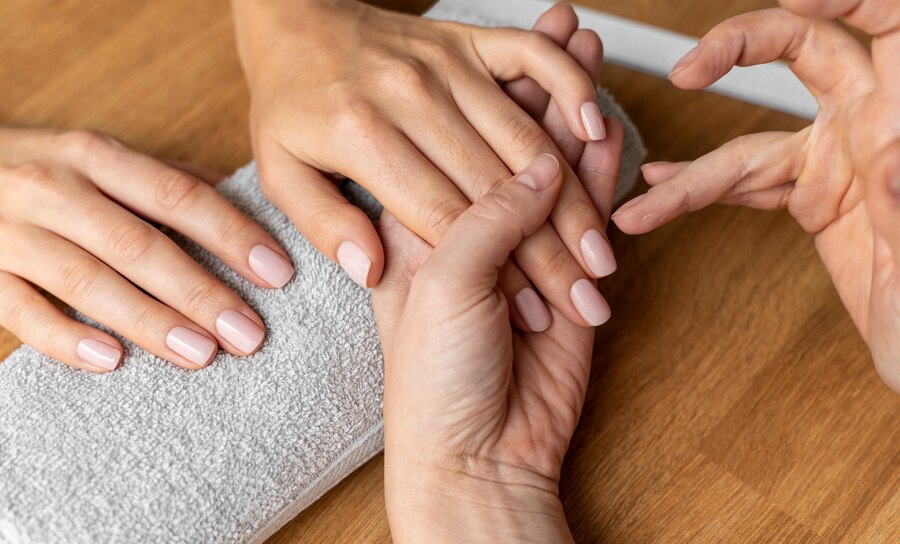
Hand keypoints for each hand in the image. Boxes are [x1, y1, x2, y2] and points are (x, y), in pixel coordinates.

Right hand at [0, 128, 293, 371]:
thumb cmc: (44, 170)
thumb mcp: (100, 157)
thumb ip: (165, 179)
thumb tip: (245, 202)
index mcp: (95, 156)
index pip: (178, 196)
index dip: (232, 235)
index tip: (278, 274)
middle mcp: (53, 189)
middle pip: (138, 246)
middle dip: (200, 292)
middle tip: (250, 334)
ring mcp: (9, 232)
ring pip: (87, 282)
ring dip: (149, 321)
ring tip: (202, 354)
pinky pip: (21, 312)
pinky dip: (66, 339)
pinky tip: (112, 361)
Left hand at [232, 0, 615, 329]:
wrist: (295, 21)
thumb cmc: (290, 104)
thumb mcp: (281, 174)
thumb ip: (325, 224)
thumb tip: (369, 265)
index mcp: (364, 138)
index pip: (446, 217)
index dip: (497, 267)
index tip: (537, 308)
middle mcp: (411, 99)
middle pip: (497, 187)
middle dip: (549, 246)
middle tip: (587, 293)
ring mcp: (443, 65)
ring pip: (523, 139)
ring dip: (570, 195)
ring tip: (600, 245)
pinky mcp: (466, 41)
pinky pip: (528, 58)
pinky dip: (568, 85)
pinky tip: (595, 127)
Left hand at [374, 23, 623, 531]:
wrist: (469, 458)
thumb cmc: (428, 384)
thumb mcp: (438, 295)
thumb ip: (483, 227)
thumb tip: (539, 176)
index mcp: (413, 225)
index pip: (456, 144)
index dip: (496, 96)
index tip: (521, 46)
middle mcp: (462, 226)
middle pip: (504, 139)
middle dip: (542, 85)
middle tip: (570, 26)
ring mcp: (512, 247)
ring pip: (545, 162)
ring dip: (571, 106)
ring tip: (588, 44)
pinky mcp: (557, 273)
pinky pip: (580, 207)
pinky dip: (598, 164)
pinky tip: (605, 117)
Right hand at [612, 3, 899, 390]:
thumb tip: (885, 155)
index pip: (889, 23)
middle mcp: (874, 132)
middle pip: (806, 53)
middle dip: (741, 48)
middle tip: (689, 69)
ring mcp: (841, 164)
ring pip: (752, 141)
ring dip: (692, 170)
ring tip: (643, 199)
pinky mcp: (816, 198)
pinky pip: (748, 182)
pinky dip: (700, 189)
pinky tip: (664, 193)